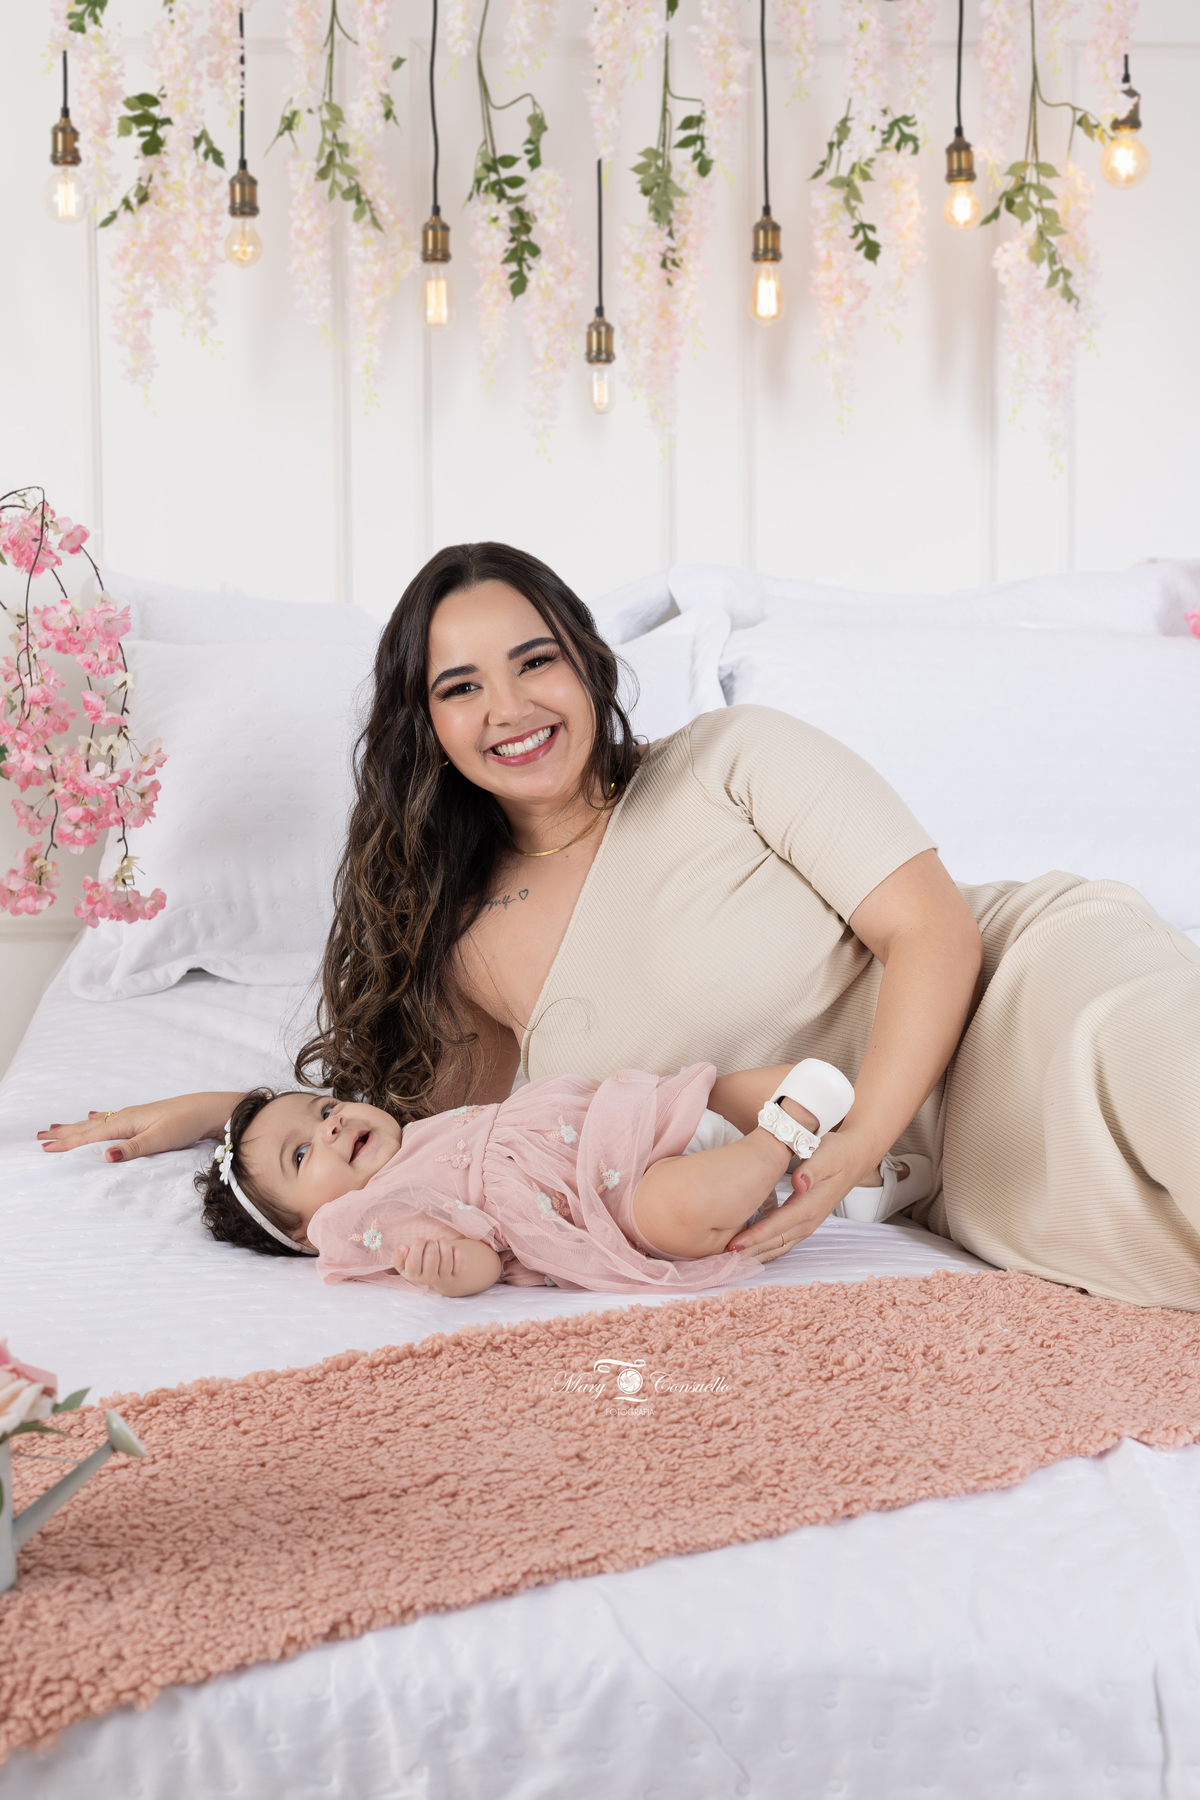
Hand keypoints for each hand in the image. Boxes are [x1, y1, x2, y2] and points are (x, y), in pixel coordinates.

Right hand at [36, 1093, 244, 1163]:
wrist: (209, 1110)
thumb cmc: (186, 1124)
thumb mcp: (159, 1140)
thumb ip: (132, 1149)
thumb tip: (104, 1156)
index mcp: (125, 1122)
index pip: (89, 1135)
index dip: (67, 1143)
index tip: (45, 1147)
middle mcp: (126, 1116)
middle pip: (88, 1127)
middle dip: (65, 1133)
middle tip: (40, 1136)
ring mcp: (134, 1116)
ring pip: (97, 1123)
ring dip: (76, 1127)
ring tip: (58, 1127)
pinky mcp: (143, 1118)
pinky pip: (111, 1119)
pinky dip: (97, 1120)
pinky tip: (94, 1116)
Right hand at [396, 1236, 500, 1296]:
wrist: (434, 1275)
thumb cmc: (417, 1264)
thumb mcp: (404, 1263)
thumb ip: (398, 1257)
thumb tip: (403, 1248)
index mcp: (413, 1276)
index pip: (414, 1262)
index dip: (417, 1246)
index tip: (420, 1237)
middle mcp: (429, 1279)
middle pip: (432, 1258)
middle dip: (431, 1244)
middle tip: (431, 1241)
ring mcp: (443, 1278)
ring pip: (447, 1259)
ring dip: (444, 1244)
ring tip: (441, 1240)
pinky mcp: (456, 1275)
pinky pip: (460, 1264)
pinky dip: (458, 1252)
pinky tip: (453, 1247)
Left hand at [729, 1129, 875, 1263]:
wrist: (854, 1156)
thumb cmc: (837, 1153)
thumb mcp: (826, 1155)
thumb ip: (812, 1169)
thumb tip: (800, 1183)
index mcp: (811, 1205)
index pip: (778, 1226)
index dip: (756, 1236)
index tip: (735, 1245)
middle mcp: (809, 1220)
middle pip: (776, 1242)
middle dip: (751, 1253)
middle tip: (723, 1260)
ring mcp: (808, 1223)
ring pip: (779, 1246)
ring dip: (757, 1254)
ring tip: (732, 1261)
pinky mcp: (804, 1222)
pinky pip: (783, 1240)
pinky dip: (766, 1248)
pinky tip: (750, 1251)